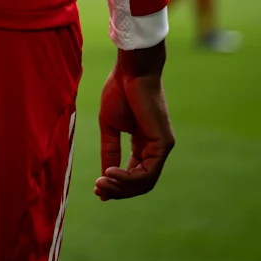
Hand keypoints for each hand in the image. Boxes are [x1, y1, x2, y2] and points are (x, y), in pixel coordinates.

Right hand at [95, 40, 174, 200]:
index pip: (134, 174)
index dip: (116, 185)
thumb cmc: (120, 90)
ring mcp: (162, 147)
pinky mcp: (163, 144)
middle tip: (98, 189)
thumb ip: (110, 151)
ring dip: (122, 187)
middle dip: (118, 190)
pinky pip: (148, 172)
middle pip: (140, 183)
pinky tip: (111, 172)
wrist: (132, 69)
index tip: (97, 188)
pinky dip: (128, 178)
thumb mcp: (110, 126)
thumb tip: (105, 178)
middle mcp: (155, 148)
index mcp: (143, 143)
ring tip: (102, 182)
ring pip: (145, 182)